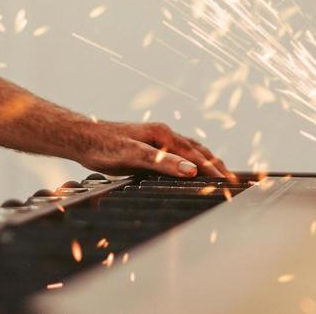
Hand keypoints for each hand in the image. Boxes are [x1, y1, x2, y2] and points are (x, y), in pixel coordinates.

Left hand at [76, 121, 235, 180]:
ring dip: (207, 161)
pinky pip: (179, 151)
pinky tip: (193, 166)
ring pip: (190, 149)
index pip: (196, 155)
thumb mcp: (133, 156)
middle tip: (233, 182)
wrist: (82, 137)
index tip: (228, 182)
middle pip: (198, 150)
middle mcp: (164, 134)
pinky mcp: (151, 144)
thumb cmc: (104, 146)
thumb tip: (192, 169)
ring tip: (221, 173)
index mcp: (163, 135)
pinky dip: (194, 159)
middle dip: (216, 165)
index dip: (213, 170)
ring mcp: (158, 138)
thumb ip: (163, 163)